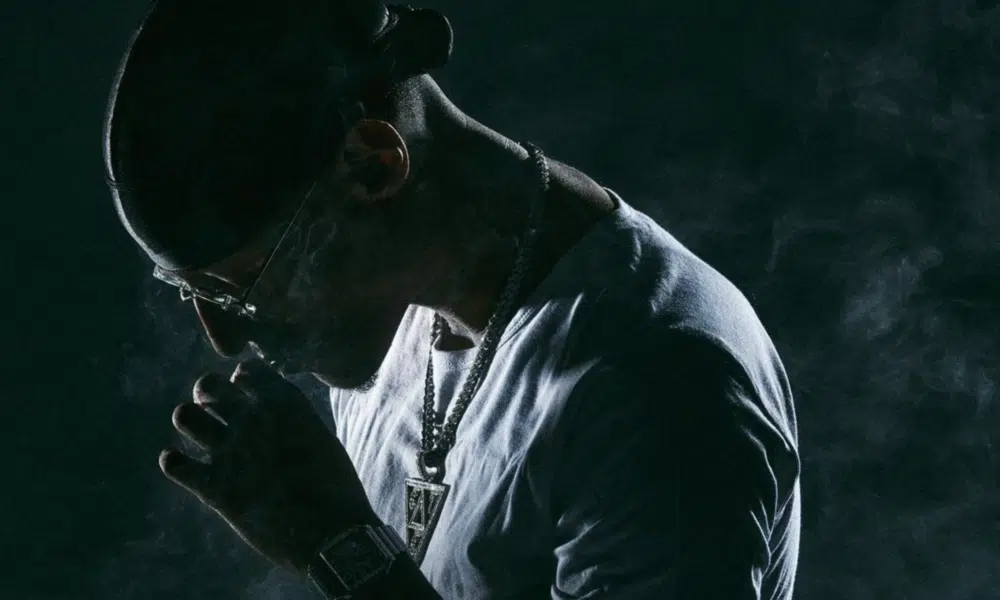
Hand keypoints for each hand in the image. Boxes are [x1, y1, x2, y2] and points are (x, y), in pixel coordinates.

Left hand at [160, 359, 378, 573]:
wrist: (331, 534)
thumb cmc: (335, 488)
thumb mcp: (320, 439)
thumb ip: (293, 421)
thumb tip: (272, 416)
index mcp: (284, 404)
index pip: (246, 370)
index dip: (240, 380)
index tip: (243, 393)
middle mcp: (253, 419)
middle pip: (207, 385)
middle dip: (206, 394)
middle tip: (213, 410)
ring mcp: (231, 452)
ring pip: (183, 416)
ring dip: (189, 422)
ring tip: (200, 437)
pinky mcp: (214, 487)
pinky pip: (174, 463)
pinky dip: (175, 462)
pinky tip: (186, 468)